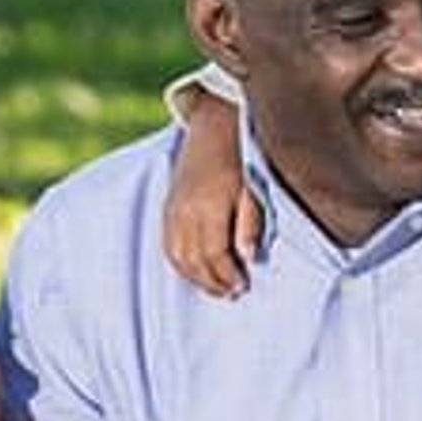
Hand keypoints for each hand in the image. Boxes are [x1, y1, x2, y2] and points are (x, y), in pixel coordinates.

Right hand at [163, 104, 261, 297]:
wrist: (214, 128)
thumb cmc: (242, 159)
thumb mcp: (254, 190)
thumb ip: (250, 224)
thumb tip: (248, 258)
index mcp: (209, 206)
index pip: (215, 254)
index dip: (228, 275)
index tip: (243, 286)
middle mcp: (185, 211)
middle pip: (194, 260)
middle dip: (213, 282)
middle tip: (232, 293)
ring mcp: (172, 210)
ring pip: (177, 257)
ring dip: (196, 277)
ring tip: (217, 287)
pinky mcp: (167, 208)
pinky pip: (168, 245)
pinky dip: (181, 264)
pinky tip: (197, 270)